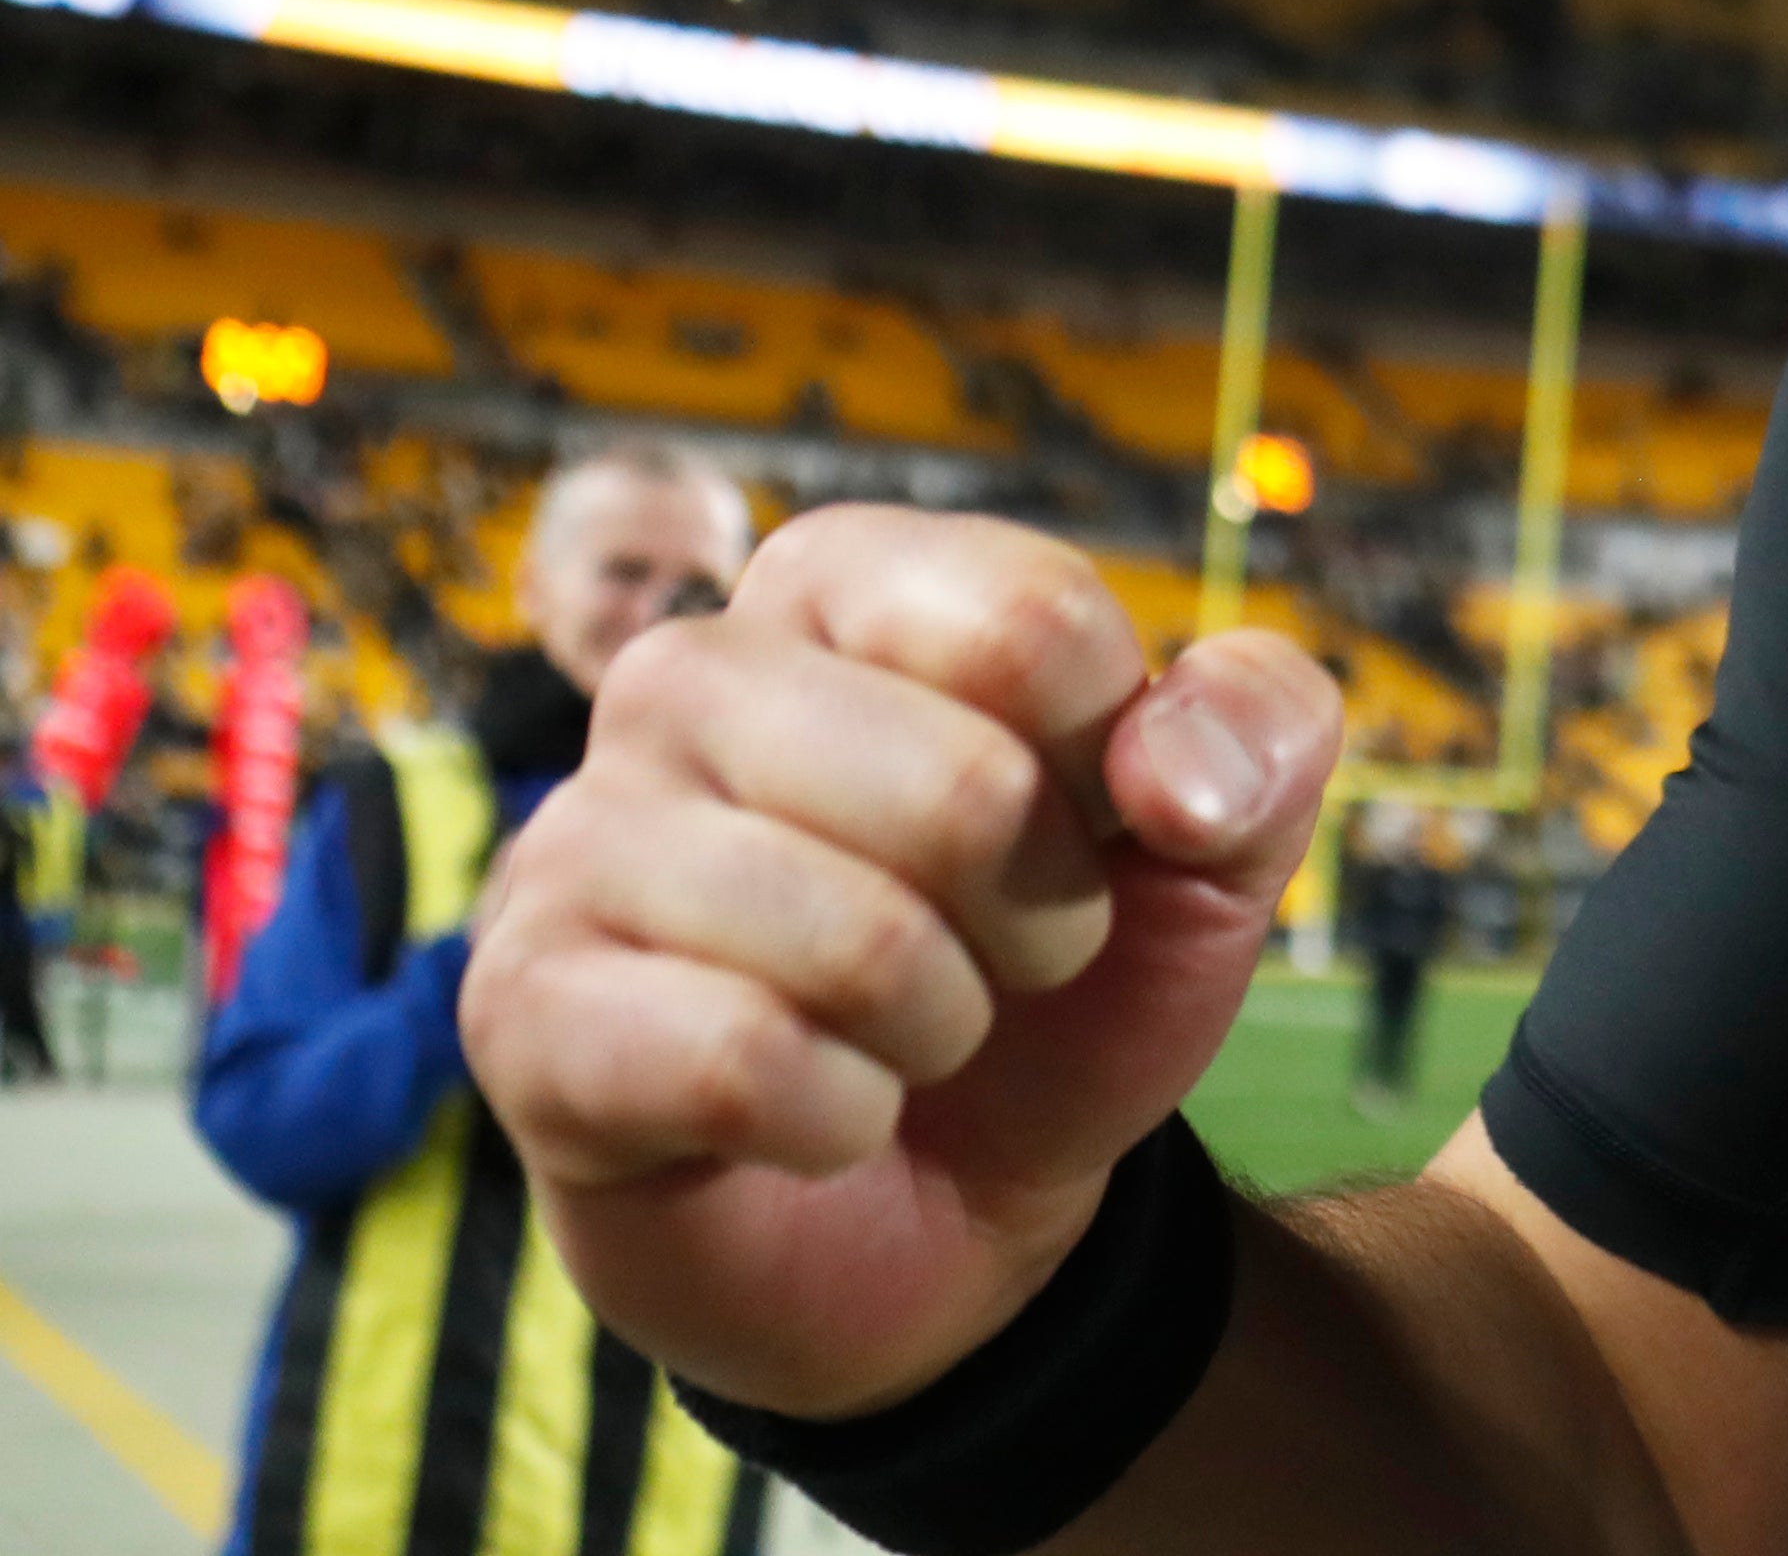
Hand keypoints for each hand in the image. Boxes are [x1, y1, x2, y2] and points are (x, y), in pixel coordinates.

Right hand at [462, 506, 1340, 1416]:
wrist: (957, 1209)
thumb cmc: (1062, 985)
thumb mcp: (1217, 850)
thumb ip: (1260, 735)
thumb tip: (1170, 767)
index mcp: (846, 584)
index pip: (1033, 620)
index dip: (1118, 767)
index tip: (1095, 828)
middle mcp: (688, 674)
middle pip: (960, 784)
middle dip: (1041, 917)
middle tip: (1006, 962)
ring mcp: (579, 838)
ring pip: (852, 935)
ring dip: (942, 1026)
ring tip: (914, 1038)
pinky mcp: (521, 1009)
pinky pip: (731, 1062)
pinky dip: (837, 1119)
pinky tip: (821, 1118)